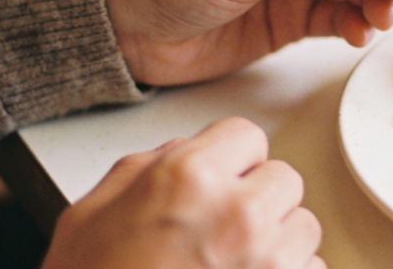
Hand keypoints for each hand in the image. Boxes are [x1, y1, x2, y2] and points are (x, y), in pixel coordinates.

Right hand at [41, 117, 324, 268]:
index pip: (247, 136)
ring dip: (277, 241)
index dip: (231, 158)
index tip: (223, 176)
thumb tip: (179, 153)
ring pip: (303, 227)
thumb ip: (142, 170)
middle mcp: (237, 215)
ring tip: (231, 264)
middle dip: (257, 198)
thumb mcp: (89, 217)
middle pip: (284, 180)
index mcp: (188, 179)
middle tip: (222, 227)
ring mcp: (267, 262)